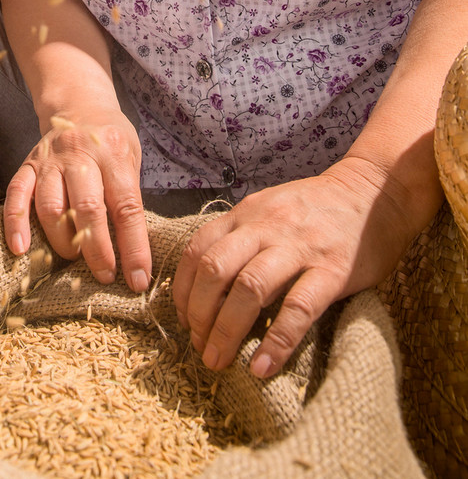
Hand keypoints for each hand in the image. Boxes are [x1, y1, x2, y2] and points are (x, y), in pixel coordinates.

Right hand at [4, 108, 150, 293]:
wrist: (78, 103)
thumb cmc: (111, 139)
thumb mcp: (132, 157)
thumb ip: (129, 197)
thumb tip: (134, 252)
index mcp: (113, 152)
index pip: (127, 207)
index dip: (133, 248)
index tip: (138, 279)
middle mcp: (80, 153)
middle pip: (87, 209)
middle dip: (97, 250)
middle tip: (104, 276)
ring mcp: (51, 158)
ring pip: (51, 206)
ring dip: (62, 241)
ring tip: (72, 259)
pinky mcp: (28, 163)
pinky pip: (17, 194)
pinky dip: (15, 222)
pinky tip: (20, 248)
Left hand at [172, 156, 424, 376]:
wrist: (374, 191)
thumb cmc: (317, 208)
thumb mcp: (270, 209)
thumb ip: (242, 236)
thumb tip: (210, 284)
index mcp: (247, 213)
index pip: (198, 249)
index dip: (183, 289)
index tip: (183, 319)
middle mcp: (267, 226)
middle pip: (215, 270)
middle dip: (198, 314)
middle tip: (198, 346)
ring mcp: (299, 247)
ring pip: (249, 289)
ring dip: (226, 331)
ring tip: (219, 360)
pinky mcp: (333, 271)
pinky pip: (297, 309)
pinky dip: (276, 342)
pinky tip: (262, 367)